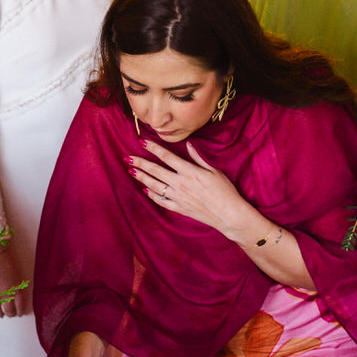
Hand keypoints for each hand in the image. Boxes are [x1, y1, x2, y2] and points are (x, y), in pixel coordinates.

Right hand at [0, 244, 31, 317]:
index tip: (19, 313)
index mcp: (16, 290)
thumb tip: (17, 296)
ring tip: (1, 314)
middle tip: (11, 314)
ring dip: (0, 313)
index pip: (19, 306)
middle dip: (11, 313)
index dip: (19, 311)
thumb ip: (17, 287)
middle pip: (9, 310)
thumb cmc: (8, 262)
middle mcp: (5, 295)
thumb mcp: (17, 276)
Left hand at [128, 140, 249, 235]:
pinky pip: (162, 201)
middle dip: (141, 163)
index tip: (143, 142)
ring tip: (132, 171)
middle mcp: (180, 183)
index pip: (167, 157)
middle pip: (156, 170)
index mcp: (189, 171)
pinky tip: (146, 190)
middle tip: (128, 157)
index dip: (153, 148)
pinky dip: (152, 195)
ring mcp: (178, 197)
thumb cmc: (225, 191)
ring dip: (142, 177)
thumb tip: (188, 145)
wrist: (228, 214)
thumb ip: (198, 158)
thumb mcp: (214, 170)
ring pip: (155, 185)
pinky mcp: (179, 208)